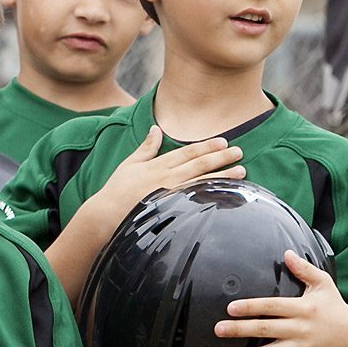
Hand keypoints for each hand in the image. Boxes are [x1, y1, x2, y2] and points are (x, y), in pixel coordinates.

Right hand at [75, 126, 243, 240]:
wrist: (106, 217)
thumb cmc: (117, 191)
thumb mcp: (130, 164)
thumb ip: (146, 147)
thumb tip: (156, 129)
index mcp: (159, 165)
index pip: (188, 153)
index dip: (207, 146)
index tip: (223, 142)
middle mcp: (167, 178)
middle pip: (199, 165)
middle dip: (221, 157)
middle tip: (239, 152)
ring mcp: (171, 196)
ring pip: (203, 183)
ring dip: (224, 177)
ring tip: (242, 171)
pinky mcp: (172, 212)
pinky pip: (197, 202)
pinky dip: (213, 197)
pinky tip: (226, 195)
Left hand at [215, 251, 347, 346]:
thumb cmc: (334, 306)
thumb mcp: (323, 283)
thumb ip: (304, 269)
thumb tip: (287, 253)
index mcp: (302, 308)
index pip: (272, 306)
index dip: (251, 307)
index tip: (231, 308)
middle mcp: (300, 329)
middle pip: (266, 330)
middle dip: (240, 330)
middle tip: (218, 330)